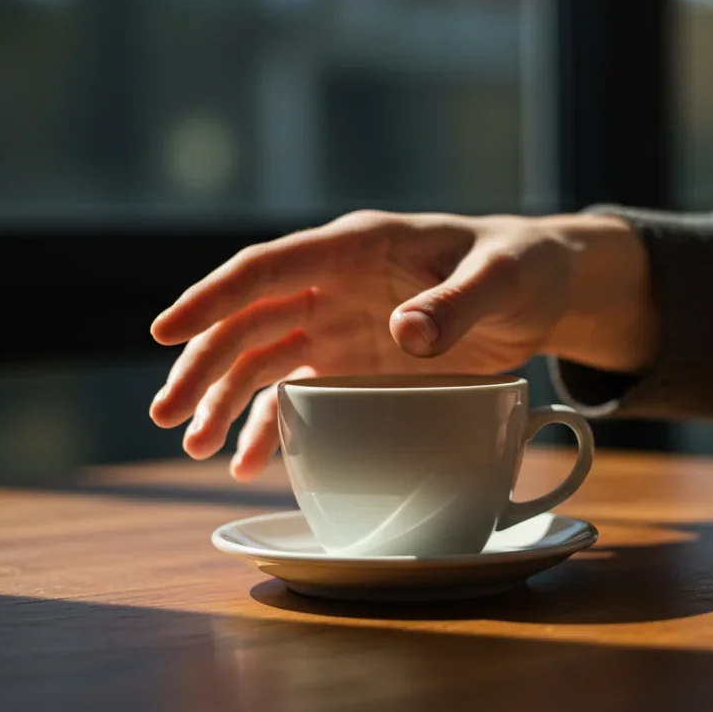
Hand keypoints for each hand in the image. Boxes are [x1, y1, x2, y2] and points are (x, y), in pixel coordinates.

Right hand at [148, 210, 652, 479]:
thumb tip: (403, 333)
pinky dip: (276, 428)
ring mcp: (343, 328)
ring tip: (195, 447)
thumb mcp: (500, 277)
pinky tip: (250, 463)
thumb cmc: (521, 264)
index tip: (166, 330)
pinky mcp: (360, 367)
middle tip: (167, 415)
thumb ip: (456, 303)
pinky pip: (304, 397)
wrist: (546, 288)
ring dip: (226, 402)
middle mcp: (336, 286)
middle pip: (250, 324)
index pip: (268, 268)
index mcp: (357, 248)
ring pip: (265, 363)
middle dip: (203, 367)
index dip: (213, 297)